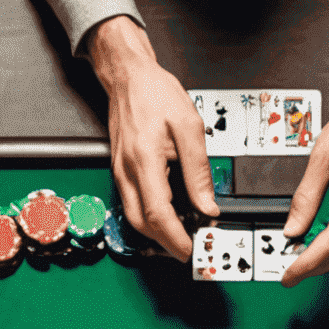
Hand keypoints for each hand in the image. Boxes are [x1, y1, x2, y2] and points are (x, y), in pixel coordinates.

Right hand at [88, 16, 217, 260]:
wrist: (130, 78)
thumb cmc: (156, 94)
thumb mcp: (190, 127)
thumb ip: (199, 170)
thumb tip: (207, 205)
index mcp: (145, 160)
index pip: (158, 212)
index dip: (175, 237)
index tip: (189, 249)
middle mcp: (127, 171)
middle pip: (142, 223)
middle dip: (164, 243)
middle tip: (187, 250)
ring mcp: (120, 172)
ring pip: (133, 217)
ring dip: (155, 233)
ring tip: (179, 236)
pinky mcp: (120, 171)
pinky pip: (131, 203)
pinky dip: (149, 216)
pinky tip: (166, 215)